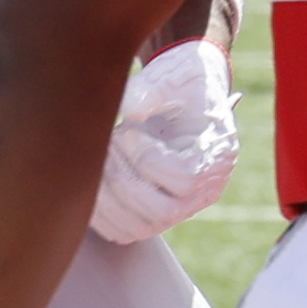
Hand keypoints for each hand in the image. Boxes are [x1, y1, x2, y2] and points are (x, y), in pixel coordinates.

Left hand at [90, 37, 240, 246]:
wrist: (185, 92)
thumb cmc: (182, 82)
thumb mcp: (175, 76)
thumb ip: (152, 90)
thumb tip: (125, 108)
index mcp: (217, 155)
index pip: (184, 177)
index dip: (147, 157)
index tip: (126, 130)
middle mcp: (205, 190)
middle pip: (163, 211)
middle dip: (124, 179)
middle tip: (107, 145)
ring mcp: (180, 207)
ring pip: (140, 227)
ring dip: (107, 200)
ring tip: (96, 161)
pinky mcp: (154, 213)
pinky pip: (125, 232)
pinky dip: (101, 215)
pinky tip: (89, 181)